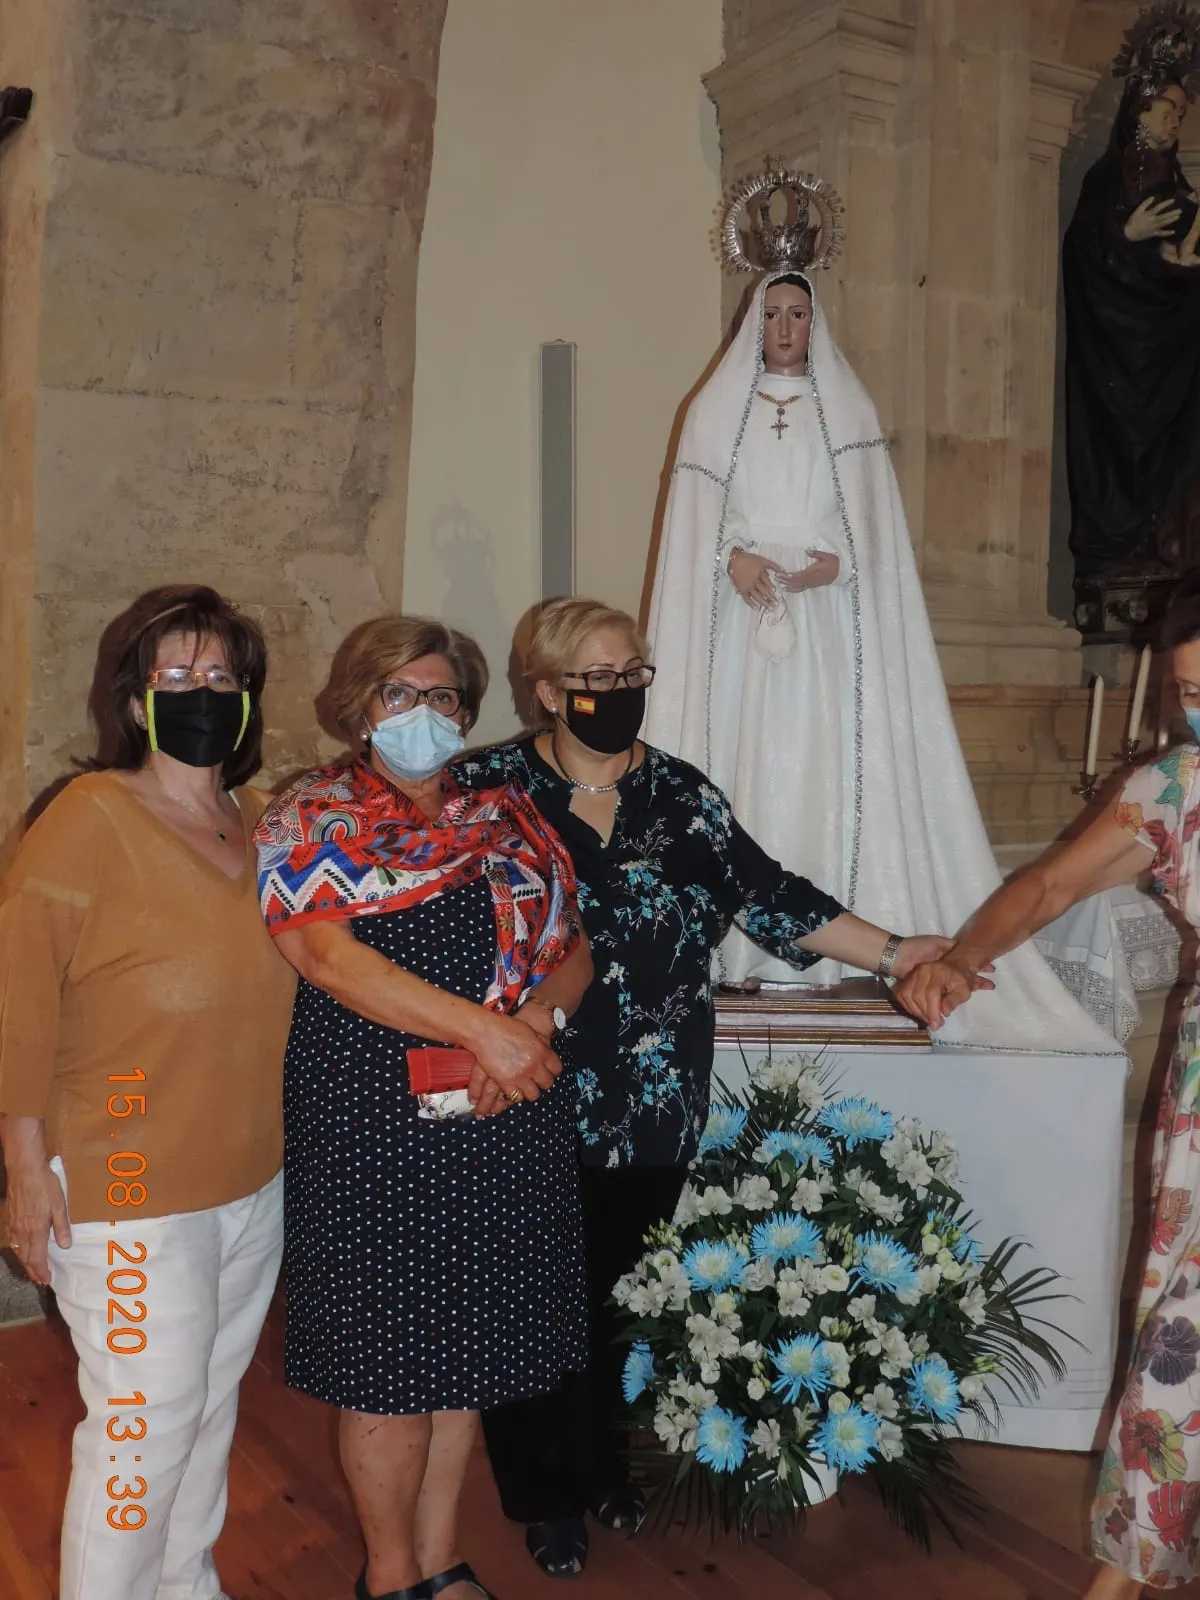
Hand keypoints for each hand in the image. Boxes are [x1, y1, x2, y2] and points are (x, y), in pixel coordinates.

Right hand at [4, 1158, 69, 1286]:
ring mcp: (13, 1226)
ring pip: (17, 1251)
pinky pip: (12, 1241)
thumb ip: (62, 1227)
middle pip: (25, 1258)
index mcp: (36, 1230)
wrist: (24, 1170)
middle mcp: (22, 1232)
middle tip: (40, 1280)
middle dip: (33, 1271)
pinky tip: (22, 1250)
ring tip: (32, 1269)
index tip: (46, 1280)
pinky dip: (18, 1251)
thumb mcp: (59, 1205)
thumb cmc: (45, 1185)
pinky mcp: (9, 1219)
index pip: (37, 1258)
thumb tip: (65, 1245)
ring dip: (25, 1263)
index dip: (41, 1271)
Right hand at [464, 1009, 561, 1109]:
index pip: (557, 1068)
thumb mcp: (530, 1032)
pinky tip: (512, 1090)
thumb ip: (540, 1044)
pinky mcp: (506, 1082)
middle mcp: (534, 1065)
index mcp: (542, 1051)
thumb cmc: (506, 1027)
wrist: (486, 1031)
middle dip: (542, 1082)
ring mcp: (520, 1075)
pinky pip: (516, 1097)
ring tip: (525, 1088)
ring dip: (530, 1091)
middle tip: (537, 1081)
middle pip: (547, 1083)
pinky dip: (515, 1095)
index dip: (553, 1071)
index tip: (549, 1072)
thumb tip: (546, 1050)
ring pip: (533, 1094)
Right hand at [728, 549, 783, 610]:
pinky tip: (757, 608)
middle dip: (770, 597)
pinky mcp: (741, 590)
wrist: (734, 560)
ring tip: (770, 608)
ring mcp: (747, 586)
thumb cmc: (749, 559)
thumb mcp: (763, 560)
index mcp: (759, 573)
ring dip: (763, 602)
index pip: (766, 581)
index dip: (771, 587)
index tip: (775, 592)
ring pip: (756, 596)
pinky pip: (746, 598)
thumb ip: (773, 565)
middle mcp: (753, 580)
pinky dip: (751, 604)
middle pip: (763, 590)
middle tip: (776, 603)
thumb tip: (783, 571)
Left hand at [779, 549, 839, 591]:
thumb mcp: (826, 556)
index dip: (790, 576)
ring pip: (798, 586)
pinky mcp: (812, 585)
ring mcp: (812, 583)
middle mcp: (811, 579)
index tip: (782, 574)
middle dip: (786, 580)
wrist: (841, 571)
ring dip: (788, 585)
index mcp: (814, 572)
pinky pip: (801, 588)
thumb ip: (816, 554)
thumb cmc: (834, 562)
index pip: (800, 575)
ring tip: (779, 584)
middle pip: (796, 581)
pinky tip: (787, 589)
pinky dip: (793, 589)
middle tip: (776, 577)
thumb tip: (807, 551)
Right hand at [894, 957, 979, 1029]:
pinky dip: (909, 1007)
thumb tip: (944, 1012)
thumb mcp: (964, 991)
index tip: (936, 1025)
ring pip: (907, 996)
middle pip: (917, 995)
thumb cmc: (959, 980)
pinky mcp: (907, 980)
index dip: (932, 1010)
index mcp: (939, 971)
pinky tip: (920, 1012)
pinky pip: (902, 996)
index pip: (931, 992)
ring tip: (929, 1018)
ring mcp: (913, 974)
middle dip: (925, 1013)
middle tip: (936, 1024)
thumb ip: (954, 1001)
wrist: (953, 967)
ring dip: (917, 1012)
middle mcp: (923, 970)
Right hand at [1125, 195, 1181, 241]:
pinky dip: (1167, 233)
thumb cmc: (1132, 222)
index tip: (1173, 200)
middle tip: (1180, 210)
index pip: (1159, 208)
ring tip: (1178, 216)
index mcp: (1148, 215)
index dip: (1166, 204)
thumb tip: (1153, 197)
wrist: (1128, 234)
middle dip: (1172, 213)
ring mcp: (1153, 228)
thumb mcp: (1137, 211)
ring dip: (1171, 220)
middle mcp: (1152, 221)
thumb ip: (1144, 204)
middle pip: (1164, 216)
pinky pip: (1161, 233)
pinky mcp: (1153, 234)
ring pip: (1164, 224)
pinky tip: (1173, 232)